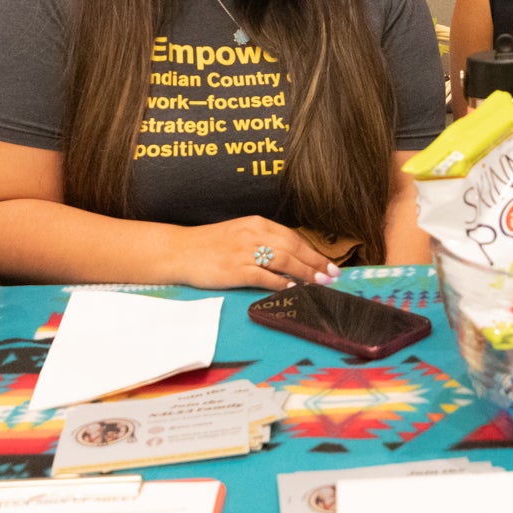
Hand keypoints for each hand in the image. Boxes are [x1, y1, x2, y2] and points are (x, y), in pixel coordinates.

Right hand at [171, 217, 341, 291]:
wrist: (180, 250)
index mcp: (256, 224)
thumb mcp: (239, 234)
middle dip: (316, 263)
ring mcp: (245, 252)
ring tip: (320, 283)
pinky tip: (293, 288)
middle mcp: (254, 235)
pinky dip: (281, 282)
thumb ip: (262, 241)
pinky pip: (265, 276)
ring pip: (284, 261)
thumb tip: (289, 257)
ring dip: (305, 273)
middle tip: (332, 275)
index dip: (313, 251)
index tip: (327, 263)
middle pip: (294, 249)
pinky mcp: (236, 270)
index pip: (293, 237)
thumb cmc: (209, 245)